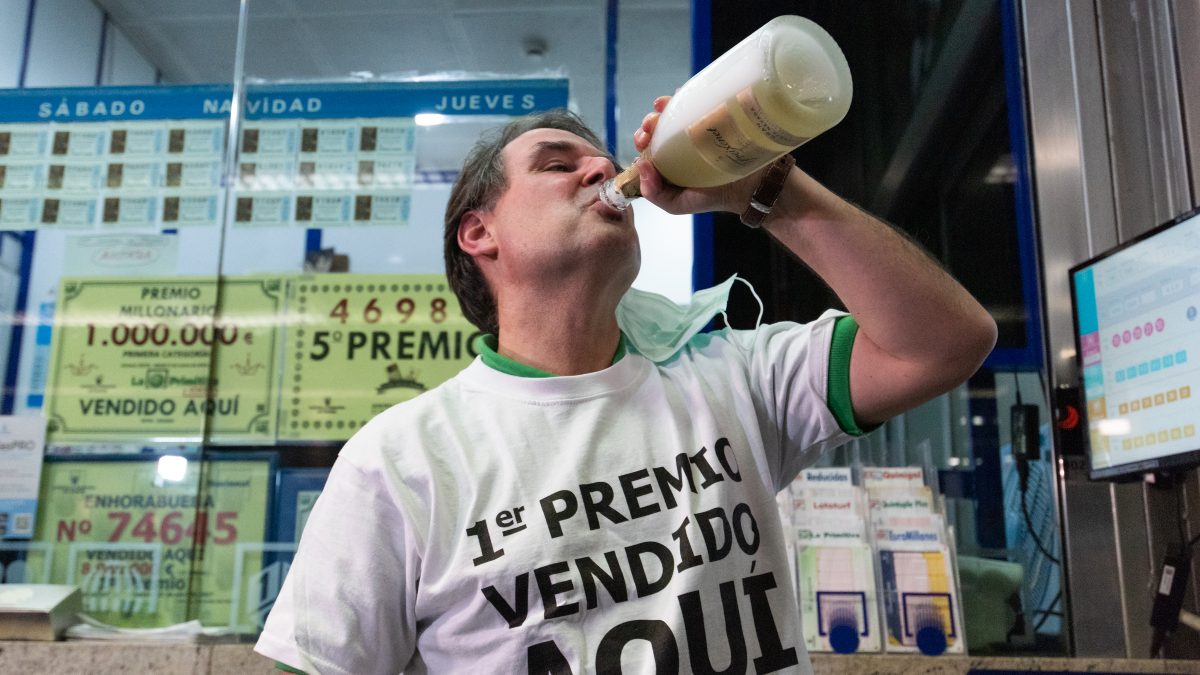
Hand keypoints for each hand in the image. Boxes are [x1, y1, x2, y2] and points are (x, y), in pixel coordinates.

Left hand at [633, 95, 765, 215]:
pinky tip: (678, 95)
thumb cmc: (713, 197)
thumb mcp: (676, 204)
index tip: (643, 140)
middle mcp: (679, 143)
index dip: (641, 140)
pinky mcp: (713, 117)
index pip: (647, 146)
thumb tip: (641, 164)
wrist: (750, 186)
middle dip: (649, 123)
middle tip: (650, 127)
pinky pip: (696, 102)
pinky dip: (683, 95)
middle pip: (658, 126)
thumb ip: (654, 193)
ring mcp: (696, 128)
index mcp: (667, 161)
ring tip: (661, 108)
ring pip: (673, 112)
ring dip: (662, 108)